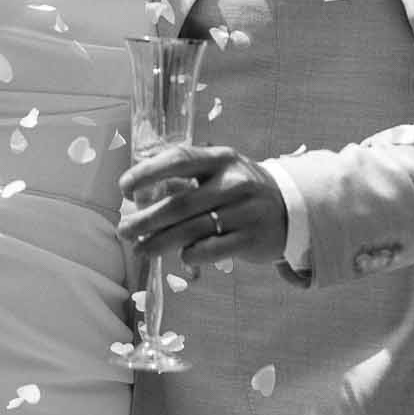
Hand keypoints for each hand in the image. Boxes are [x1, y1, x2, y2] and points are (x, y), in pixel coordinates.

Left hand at [118, 143, 287, 267]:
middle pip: (181, 203)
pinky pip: (211, 250)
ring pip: (192, 230)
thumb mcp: (220, 172)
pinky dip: (191, 254)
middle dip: (147, 219)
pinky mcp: (252, 239)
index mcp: (222, 158)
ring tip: (140, 249)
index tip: (123, 188)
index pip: (179, 159)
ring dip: (160, 242)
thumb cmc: (240, 189)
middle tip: (124, 230)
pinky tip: (181, 255)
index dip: (148, 172)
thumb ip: (186, 179)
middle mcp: (234, 182)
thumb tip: (139, 197)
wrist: (290, 210)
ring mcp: (245, 211)